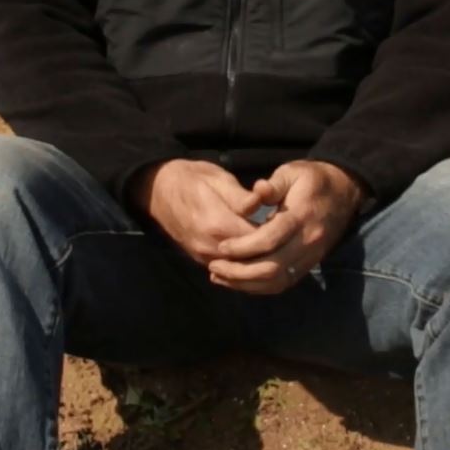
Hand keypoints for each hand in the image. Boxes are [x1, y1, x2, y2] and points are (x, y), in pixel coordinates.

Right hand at [131, 159, 278, 266]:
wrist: (158, 191)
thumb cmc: (191, 179)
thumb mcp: (218, 178)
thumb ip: (241, 196)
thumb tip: (261, 204)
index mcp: (217, 224)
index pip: (258, 240)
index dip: (277, 235)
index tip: (290, 226)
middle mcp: (210, 247)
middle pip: (251, 260)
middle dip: (272, 252)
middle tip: (288, 240)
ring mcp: (203, 257)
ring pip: (241, 270)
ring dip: (259, 261)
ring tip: (277, 248)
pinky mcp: (200, 260)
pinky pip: (228, 270)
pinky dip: (245, 266)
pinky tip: (259, 255)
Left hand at [207, 160, 364, 294]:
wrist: (344, 191)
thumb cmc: (312, 179)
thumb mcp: (292, 172)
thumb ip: (274, 184)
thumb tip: (258, 190)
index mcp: (301, 217)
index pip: (269, 240)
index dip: (243, 247)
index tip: (221, 247)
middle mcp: (308, 242)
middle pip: (271, 268)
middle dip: (239, 271)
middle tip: (215, 266)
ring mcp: (310, 256)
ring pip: (277, 281)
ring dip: (246, 284)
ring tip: (220, 277)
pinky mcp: (309, 264)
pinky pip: (284, 283)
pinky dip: (260, 287)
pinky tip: (240, 282)